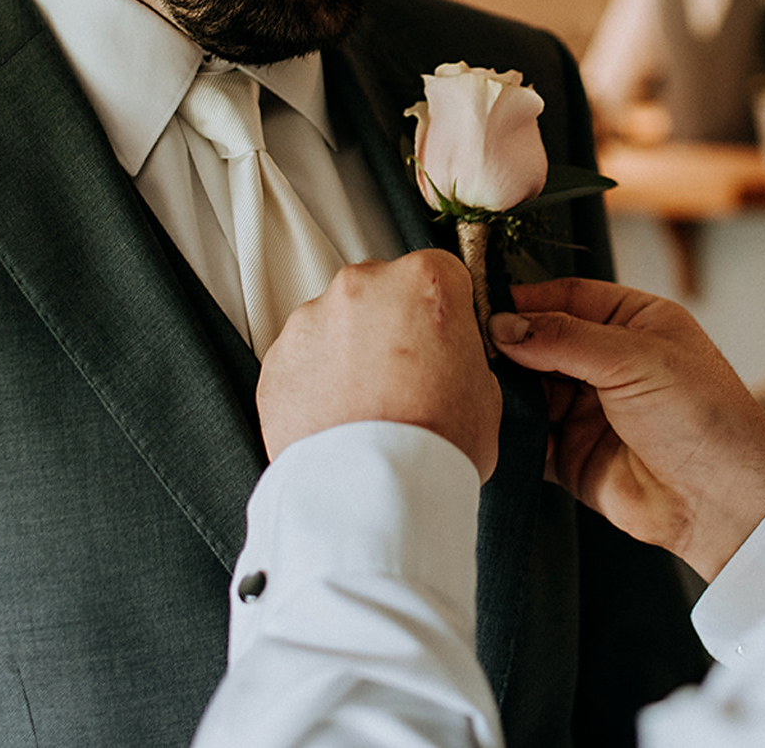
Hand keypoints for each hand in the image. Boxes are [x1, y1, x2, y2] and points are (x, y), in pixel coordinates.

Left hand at [258, 250, 502, 482]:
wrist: (375, 492)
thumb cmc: (434, 443)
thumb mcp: (486, 390)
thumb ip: (462, 354)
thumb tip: (450, 358)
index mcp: (425, 282)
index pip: (441, 272)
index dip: (445, 310)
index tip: (441, 337)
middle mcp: (364, 286)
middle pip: (382, 290)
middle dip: (392, 326)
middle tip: (406, 379)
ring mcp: (313, 319)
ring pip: (337, 323)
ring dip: (350, 353)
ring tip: (368, 407)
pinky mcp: (278, 358)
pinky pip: (302, 361)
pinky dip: (316, 382)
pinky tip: (339, 418)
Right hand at [491, 280, 764, 580]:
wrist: (723, 503)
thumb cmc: (703, 417)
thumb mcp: (635, 360)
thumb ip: (565, 339)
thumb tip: (503, 325)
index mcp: (634, 322)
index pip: (567, 296)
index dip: (525, 300)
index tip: (480, 303)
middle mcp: (609, 362)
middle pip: (540, 341)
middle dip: (507, 346)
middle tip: (464, 347)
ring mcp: (588, 409)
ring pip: (528, 389)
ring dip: (502, 389)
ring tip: (471, 386)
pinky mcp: (571, 455)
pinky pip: (527, 437)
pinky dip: (505, 432)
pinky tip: (482, 424)